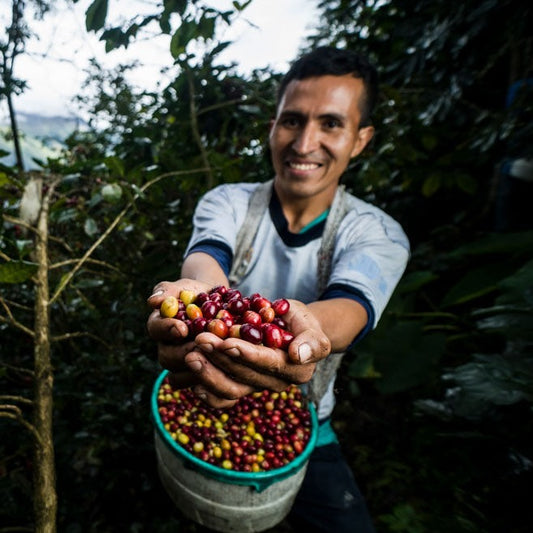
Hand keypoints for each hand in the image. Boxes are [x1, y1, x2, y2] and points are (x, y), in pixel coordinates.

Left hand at [184, 300, 330, 407]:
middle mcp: (276, 383)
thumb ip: (311, 340)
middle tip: (200, 340)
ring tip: (191, 354)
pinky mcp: (242, 386)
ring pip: (231, 389)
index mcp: (296, 369)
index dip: (246, 354)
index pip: (268, 362)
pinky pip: (223, 398)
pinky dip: (207, 392)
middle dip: (221, 358)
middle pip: (245, 375)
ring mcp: (257, 386)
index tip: (226, 342)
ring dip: (209, 373)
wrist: (292, 331)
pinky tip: (190, 379)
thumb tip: (298, 355)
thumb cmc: (300, 323)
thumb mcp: (310, 324)